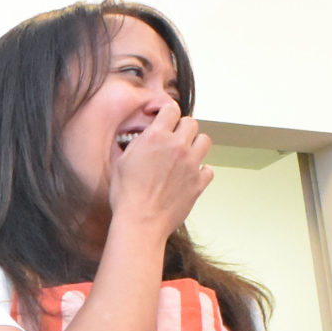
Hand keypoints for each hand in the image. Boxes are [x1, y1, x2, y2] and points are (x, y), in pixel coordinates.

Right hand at [108, 100, 211, 248]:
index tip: (164, 117)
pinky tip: (190, 176)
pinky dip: (202, 171)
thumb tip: (148, 137)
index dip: (167, 111)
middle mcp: (177, 146)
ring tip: (186, 154)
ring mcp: (191, 164)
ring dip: (195, 145)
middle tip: (174, 139)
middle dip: (182, 128)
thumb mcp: (122, 161)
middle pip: (191, 122)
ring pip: (205, 140)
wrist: (140, 222)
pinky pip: (209, 169)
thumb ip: (139, 143)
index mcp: (156, 137)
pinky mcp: (198, 183)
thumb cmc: (126, 195)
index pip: (171, 109)